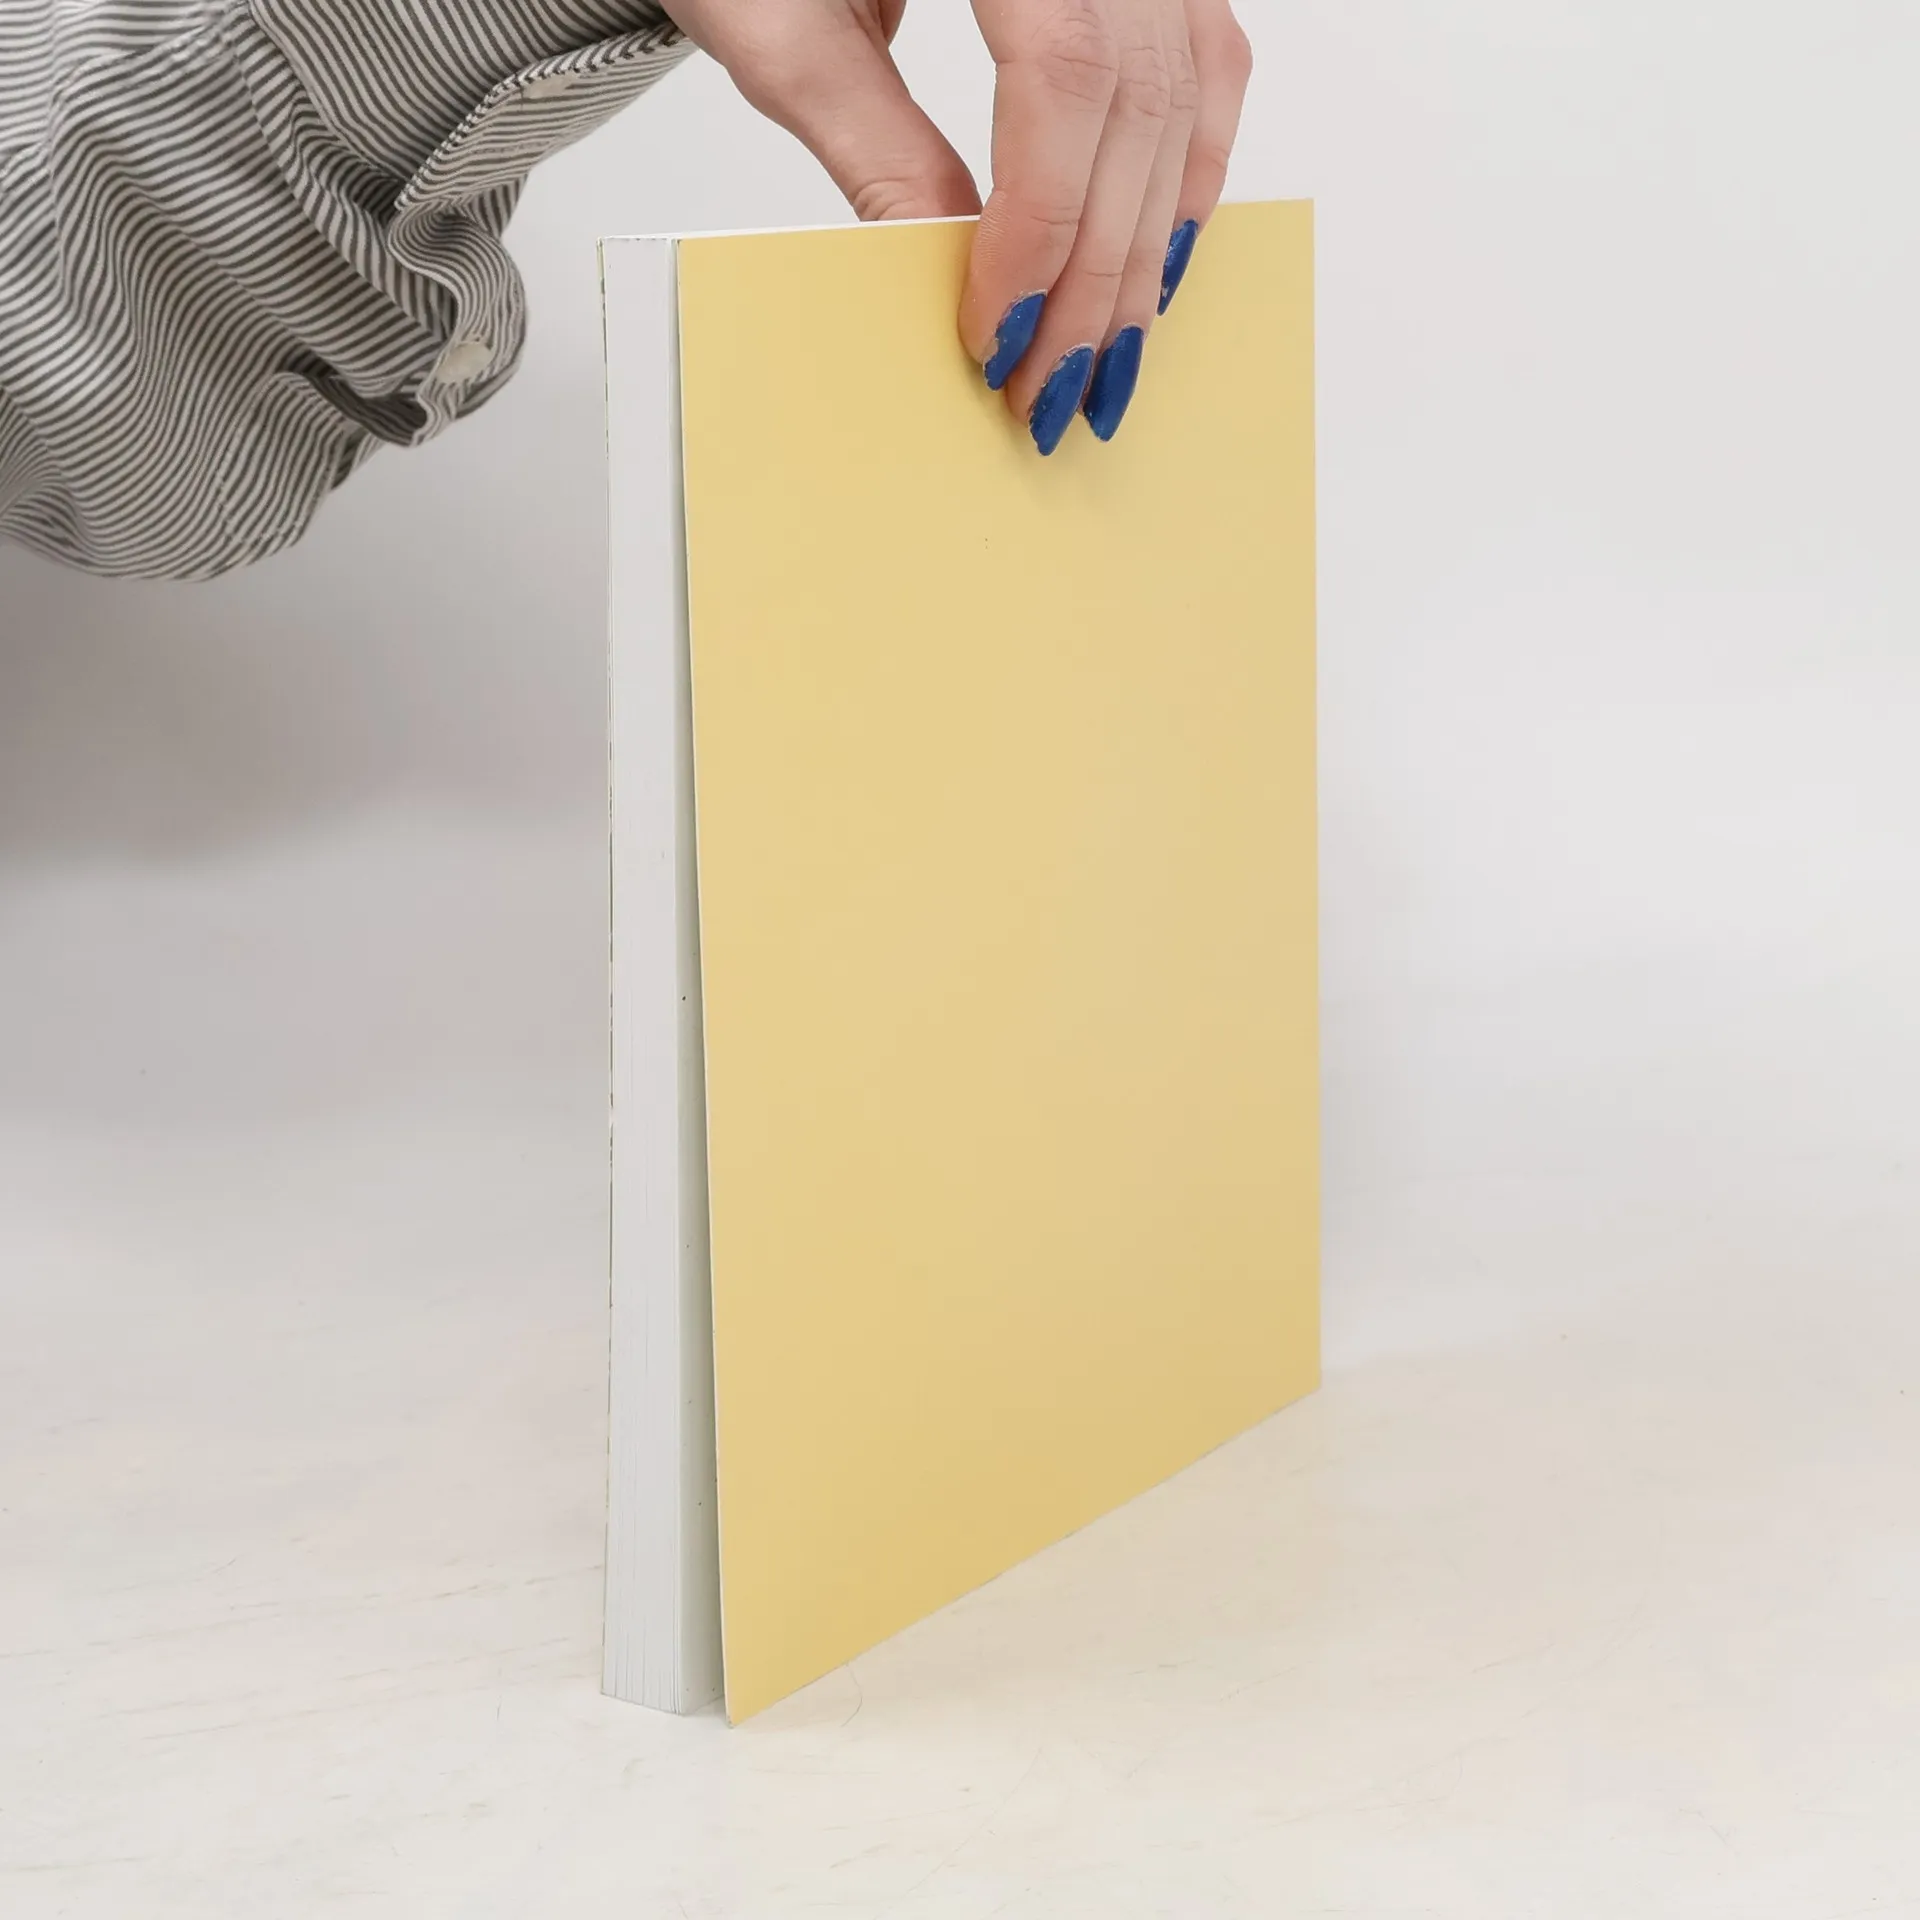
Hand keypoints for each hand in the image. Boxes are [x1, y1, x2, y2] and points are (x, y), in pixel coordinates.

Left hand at [658, 0, 1252, 451]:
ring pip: (1184, 93)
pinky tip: (1153, 252)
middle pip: (1135, 100)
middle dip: (1098, 270)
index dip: (1040, 225)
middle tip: (1054, 386)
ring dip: (1149, 241)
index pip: (1061, 78)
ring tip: (1105, 351)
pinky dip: (1180, 167)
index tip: (998, 333)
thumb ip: (875, 145)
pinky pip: (1200, 60)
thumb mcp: (785, 25)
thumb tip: (949, 268)